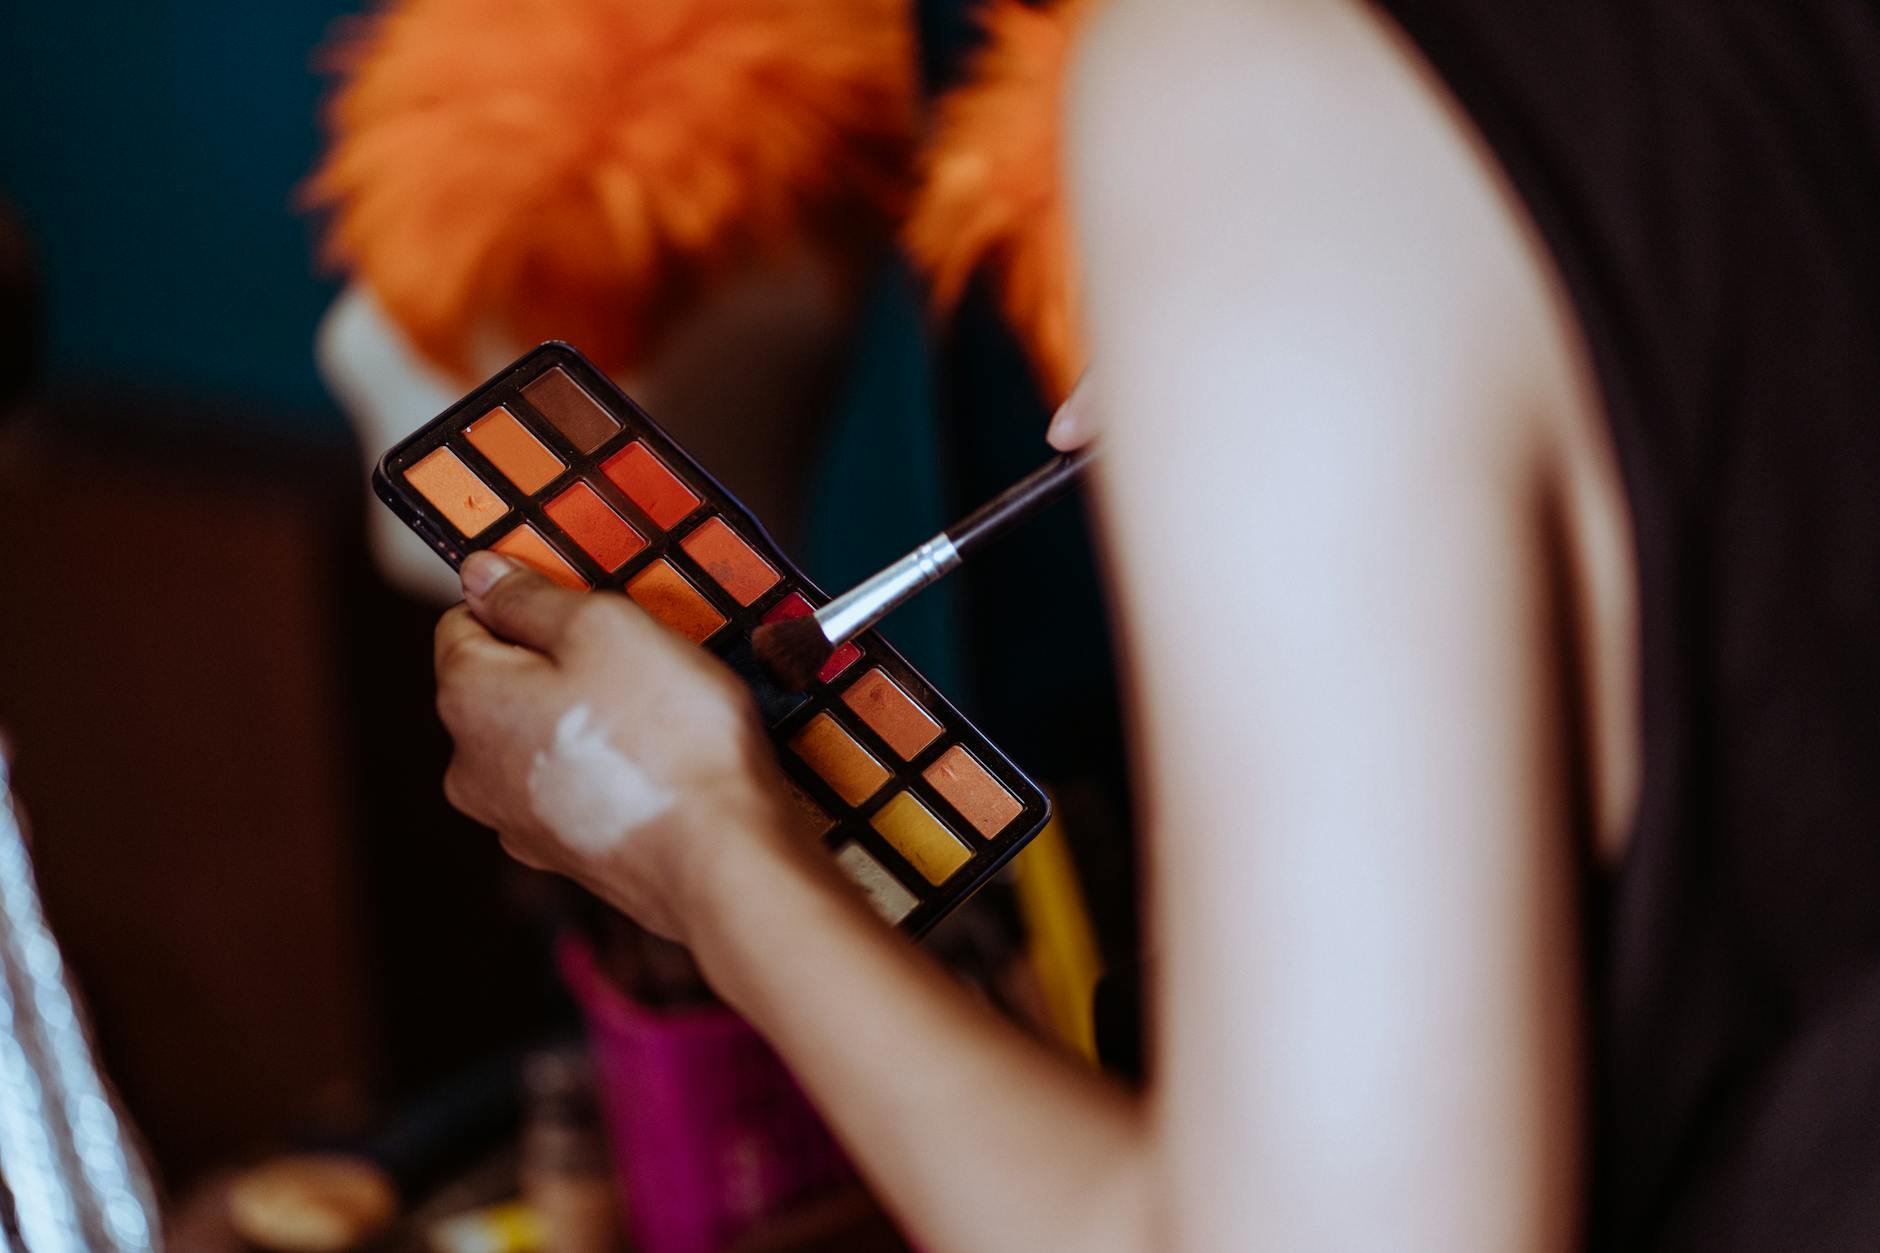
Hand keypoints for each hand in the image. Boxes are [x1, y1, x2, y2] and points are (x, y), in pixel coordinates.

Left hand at [433, 551, 791, 940]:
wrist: (724, 860)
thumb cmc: (669, 737)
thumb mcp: (605, 626)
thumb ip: (531, 596)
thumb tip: (479, 573)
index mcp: (466, 700)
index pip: (465, 620)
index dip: (526, 601)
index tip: (588, 604)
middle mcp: (469, 767)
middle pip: (505, 682)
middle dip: (562, 662)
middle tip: (635, 660)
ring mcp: (514, 820)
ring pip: (542, 736)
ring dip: (588, 716)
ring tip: (657, 716)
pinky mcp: (563, 855)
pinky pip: (575, 784)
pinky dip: (606, 767)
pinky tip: (657, 765)